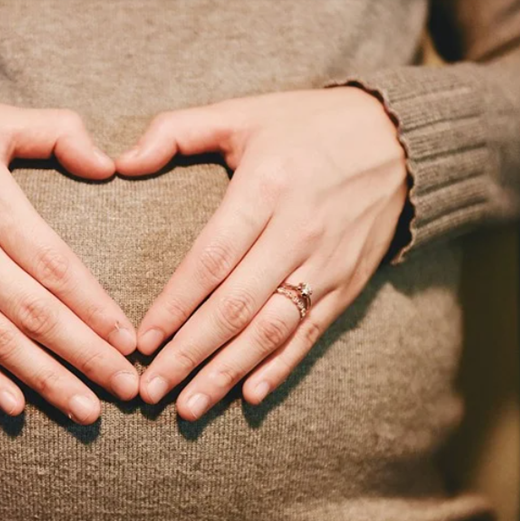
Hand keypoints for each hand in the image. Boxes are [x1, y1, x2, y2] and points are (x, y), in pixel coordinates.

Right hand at [0, 99, 138, 423]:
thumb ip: (56, 132)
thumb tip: (108, 164)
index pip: (54, 266)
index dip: (96, 308)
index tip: (130, 341)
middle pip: (34, 314)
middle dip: (86, 356)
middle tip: (127, 389)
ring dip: (46, 380)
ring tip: (88, 410)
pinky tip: (17, 407)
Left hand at [115, 87, 407, 419]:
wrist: (400, 139)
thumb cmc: (307, 126)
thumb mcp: (242, 113)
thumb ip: (176, 131)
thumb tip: (119, 162)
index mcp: (266, 188)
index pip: (212, 258)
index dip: (175, 305)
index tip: (142, 341)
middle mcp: (299, 231)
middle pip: (236, 306)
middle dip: (190, 354)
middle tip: (151, 391)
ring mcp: (327, 263)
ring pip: (271, 330)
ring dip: (227, 373)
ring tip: (189, 407)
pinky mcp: (348, 284)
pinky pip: (310, 334)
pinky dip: (280, 368)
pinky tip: (249, 396)